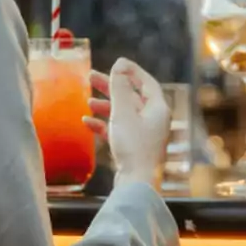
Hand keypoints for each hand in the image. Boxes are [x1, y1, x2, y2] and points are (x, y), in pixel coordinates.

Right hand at [83, 58, 170, 188]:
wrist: (136, 183)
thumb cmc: (133, 146)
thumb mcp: (123, 112)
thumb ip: (119, 88)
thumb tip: (120, 65)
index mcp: (157, 108)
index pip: (145, 82)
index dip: (130, 71)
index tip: (116, 63)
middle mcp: (154, 119)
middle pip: (132, 96)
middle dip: (112, 87)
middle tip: (91, 77)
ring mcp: (144, 134)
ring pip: (124, 113)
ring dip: (106, 106)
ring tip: (87, 101)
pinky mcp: (134, 148)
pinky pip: (119, 129)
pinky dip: (104, 124)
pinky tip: (87, 122)